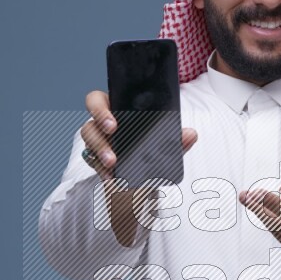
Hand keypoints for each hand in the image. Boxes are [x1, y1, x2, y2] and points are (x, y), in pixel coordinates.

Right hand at [81, 90, 197, 182]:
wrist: (147, 175)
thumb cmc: (152, 147)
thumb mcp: (165, 143)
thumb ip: (177, 139)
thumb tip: (191, 134)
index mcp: (116, 109)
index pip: (97, 101)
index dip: (99, 109)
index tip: (113, 125)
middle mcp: (102, 125)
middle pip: (89, 126)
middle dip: (99, 137)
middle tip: (112, 150)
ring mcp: (97, 144)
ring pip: (89, 145)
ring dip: (101, 154)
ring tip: (113, 165)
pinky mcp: (95, 161)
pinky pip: (94, 165)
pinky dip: (104, 172)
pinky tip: (113, 178)